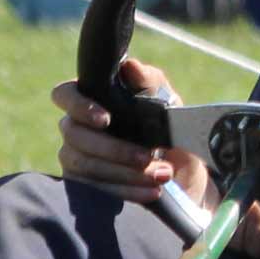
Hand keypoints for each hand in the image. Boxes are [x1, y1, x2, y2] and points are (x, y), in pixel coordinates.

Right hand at [50, 60, 259, 258]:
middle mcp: (81, 132)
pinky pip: (94, 191)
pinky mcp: (89, 191)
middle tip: (151, 157)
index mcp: (97, 104)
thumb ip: (152, 85)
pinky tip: (152, 193)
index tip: (107, 118)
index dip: (79, 104)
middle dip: (114, 148)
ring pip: (83, 165)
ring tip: (162, 177)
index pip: (65, 95)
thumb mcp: (173, 109)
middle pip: (72, 135)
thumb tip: (129, 65)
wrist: (194, 185)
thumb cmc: (178, 138)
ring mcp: (81, 162)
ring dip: (123, 171)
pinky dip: (126, 190)